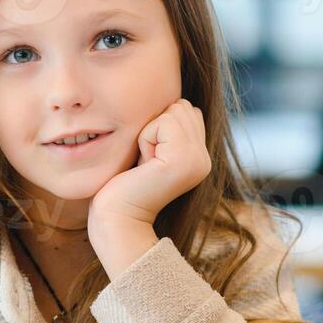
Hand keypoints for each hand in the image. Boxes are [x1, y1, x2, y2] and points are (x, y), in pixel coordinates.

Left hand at [89, 98, 210, 229]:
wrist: (117, 220)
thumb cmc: (123, 186)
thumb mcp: (151, 152)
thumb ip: (167, 131)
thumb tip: (173, 102)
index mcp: (199, 156)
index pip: (185, 110)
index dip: (158, 127)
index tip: (148, 159)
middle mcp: (204, 158)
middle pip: (181, 106)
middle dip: (155, 127)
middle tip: (146, 162)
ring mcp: (198, 159)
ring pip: (173, 110)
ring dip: (149, 133)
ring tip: (145, 164)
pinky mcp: (184, 160)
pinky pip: (163, 122)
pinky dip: (146, 139)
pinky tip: (144, 165)